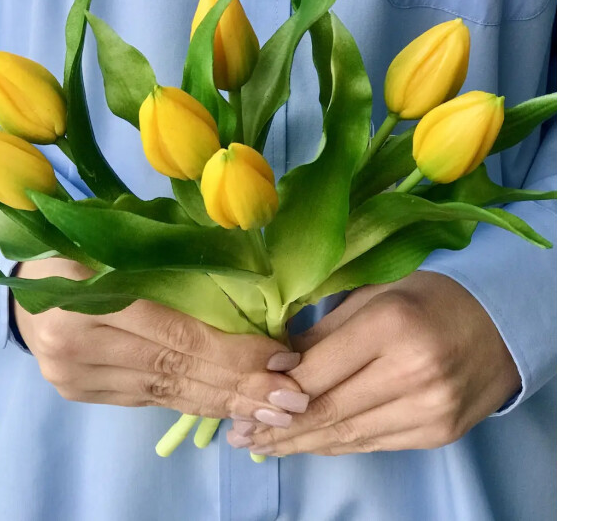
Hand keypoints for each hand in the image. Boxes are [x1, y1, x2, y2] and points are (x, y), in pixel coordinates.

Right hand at [13, 257, 303, 420]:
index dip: (230, 350)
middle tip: (290, 397)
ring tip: (270, 410)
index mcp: (86, 297)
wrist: (20, 286)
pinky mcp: (79, 393)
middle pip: (174, 368)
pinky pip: (146, 400)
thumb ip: (170, 264)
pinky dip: (191, 402)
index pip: (174, 334)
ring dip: (222, 401)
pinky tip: (227, 408)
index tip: (280, 358)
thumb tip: (246, 290)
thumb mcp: (119, 241)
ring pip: (163, 391)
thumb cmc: (79, 248)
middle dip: (238, 385)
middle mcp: (77, 346)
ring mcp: (75, 377)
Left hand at [240, 271, 519, 455]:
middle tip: (240, 434)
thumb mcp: (371, 296)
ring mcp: (430, 409)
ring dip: (301, 443)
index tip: (245, 397)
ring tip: (263, 444)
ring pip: (348, 435)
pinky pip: (373, 444)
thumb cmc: (425, 297)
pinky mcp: (439, 434)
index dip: (276, 390)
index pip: (318, 371)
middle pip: (329, 410)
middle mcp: (413, 373)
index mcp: (391, 325)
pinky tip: (308, 444)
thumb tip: (276, 365)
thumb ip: (324, 333)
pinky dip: (336, 444)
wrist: (499, 324)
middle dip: (278, 426)